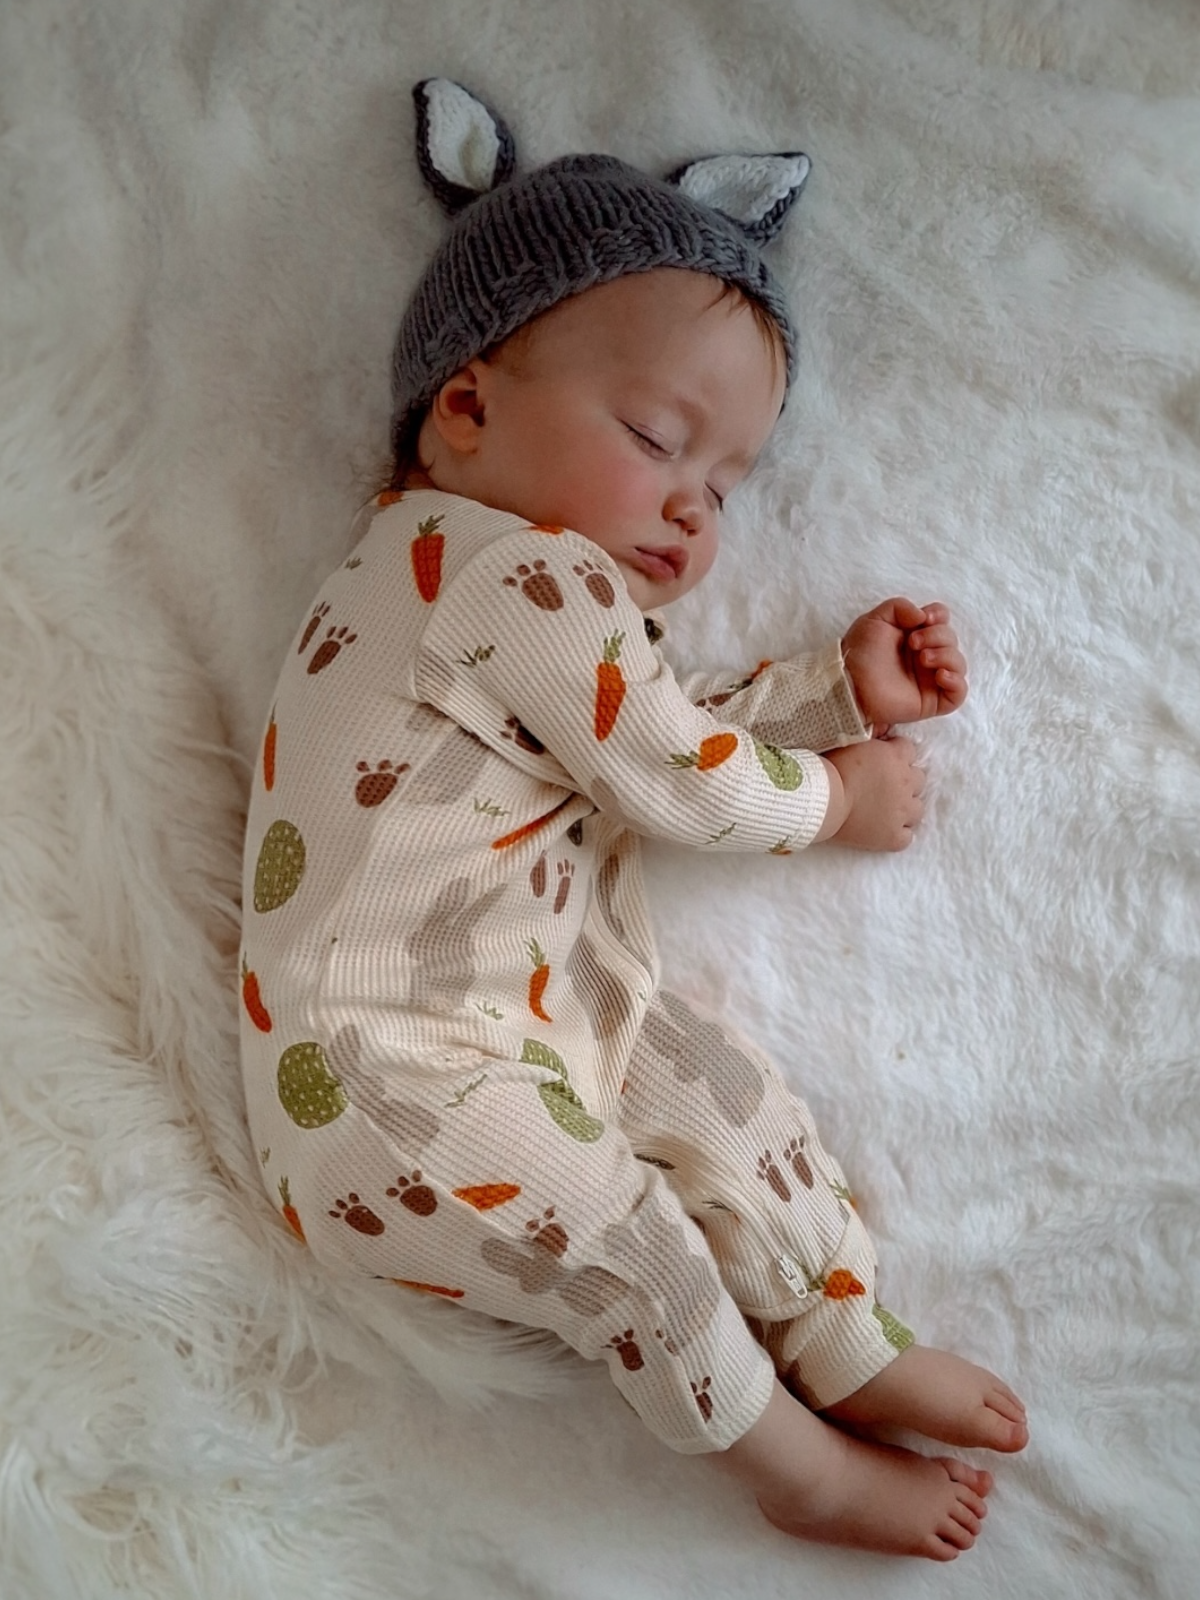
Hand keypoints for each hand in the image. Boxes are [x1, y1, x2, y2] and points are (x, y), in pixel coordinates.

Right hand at [819, 736, 923, 850]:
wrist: (820, 802)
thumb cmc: (828, 769)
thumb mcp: (849, 740)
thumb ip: (869, 736)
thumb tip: (880, 730)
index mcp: (896, 756)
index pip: (909, 750)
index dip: (895, 755)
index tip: (881, 760)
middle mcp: (906, 783)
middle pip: (918, 779)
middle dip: (904, 781)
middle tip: (882, 786)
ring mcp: (902, 812)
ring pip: (917, 808)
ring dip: (904, 807)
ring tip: (884, 809)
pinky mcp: (894, 836)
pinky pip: (907, 836)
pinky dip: (897, 833)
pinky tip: (882, 829)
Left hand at [842, 599, 966, 729]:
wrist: (850, 683)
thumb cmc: (859, 653)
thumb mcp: (875, 619)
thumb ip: (899, 607)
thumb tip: (923, 615)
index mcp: (915, 635)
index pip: (942, 620)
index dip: (940, 615)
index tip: (926, 619)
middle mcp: (925, 656)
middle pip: (951, 639)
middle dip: (937, 637)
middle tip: (913, 643)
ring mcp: (930, 679)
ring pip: (959, 664)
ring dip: (946, 656)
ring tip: (923, 659)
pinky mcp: (932, 701)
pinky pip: (959, 693)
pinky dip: (956, 682)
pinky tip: (939, 676)